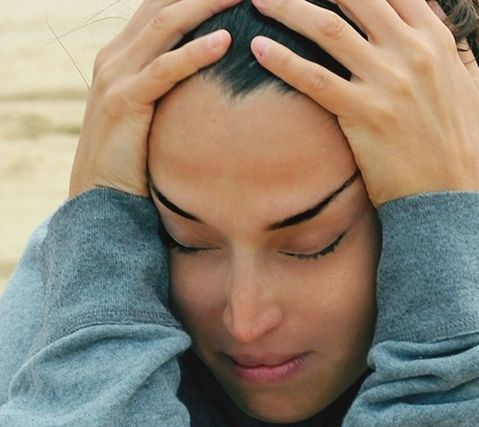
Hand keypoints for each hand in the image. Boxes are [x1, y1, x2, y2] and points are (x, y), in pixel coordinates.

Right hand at [69, 0, 240, 199]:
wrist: (99, 200)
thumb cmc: (133, 165)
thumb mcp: (151, 118)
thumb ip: (170, 93)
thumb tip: (211, 88)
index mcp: (121, 55)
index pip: (159, 6)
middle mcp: (115, 57)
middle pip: (163, 3)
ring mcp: (116, 76)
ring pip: (165, 24)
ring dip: (205, 4)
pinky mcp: (125, 102)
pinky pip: (164, 69)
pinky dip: (195, 53)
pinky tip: (224, 43)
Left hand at [248, 0, 478, 206]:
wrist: (451, 196)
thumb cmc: (460, 144)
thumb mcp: (472, 87)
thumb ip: (457, 48)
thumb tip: (442, 17)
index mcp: (435, 39)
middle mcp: (411, 51)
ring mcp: (387, 82)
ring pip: (328, 28)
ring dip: (288, 7)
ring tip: (258, 0)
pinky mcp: (364, 115)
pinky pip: (315, 79)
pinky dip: (283, 60)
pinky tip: (258, 48)